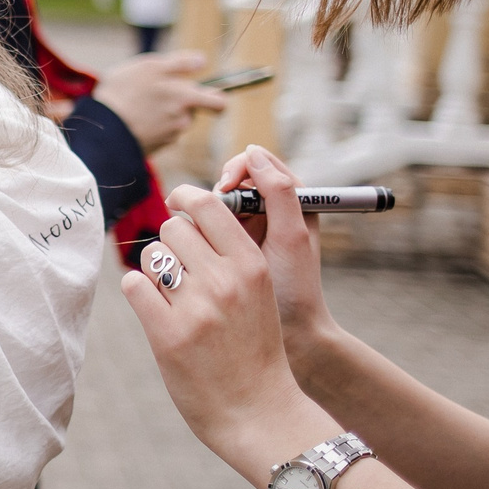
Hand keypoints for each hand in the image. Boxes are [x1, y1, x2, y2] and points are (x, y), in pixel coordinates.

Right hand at [92, 51, 224, 152]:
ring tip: (139, 105)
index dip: (215, 97)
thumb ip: (180, 63)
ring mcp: (170, 136)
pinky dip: (152, 127)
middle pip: (193, 111)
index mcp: (187, 98)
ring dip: (164, 114)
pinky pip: (161, 134)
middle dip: (182, 104)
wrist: (102, 129)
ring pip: (176, 122)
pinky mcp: (156, 148)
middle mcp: (183, 120)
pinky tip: (134, 119)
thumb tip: (202, 61)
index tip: (206, 93)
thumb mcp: (150, 66)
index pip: (219, 103)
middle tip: (160, 96)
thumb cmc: (125, 92)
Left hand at [120, 187, 330, 471]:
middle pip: (174, 227)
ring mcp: (196, 308)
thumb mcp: (258, 294)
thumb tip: (183, 221)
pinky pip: (134, 285)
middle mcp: (225, 280)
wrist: (260, 411)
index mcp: (251, 264)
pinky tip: (154, 310)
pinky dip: (139, 293)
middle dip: (171, 243)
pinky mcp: (168, 334)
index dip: (185, 198)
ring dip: (155, 270)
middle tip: (179, 269)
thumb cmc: (255, 350)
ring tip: (171, 296)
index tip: (178, 204)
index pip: (207, 204)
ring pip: (152, 255)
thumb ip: (228, 259)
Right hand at [214, 144, 343, 382]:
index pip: (257, 166)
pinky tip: (191, 249)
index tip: (224, 188)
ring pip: (215, 208)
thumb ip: (279, 194)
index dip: (236, 170)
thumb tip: (253, 152)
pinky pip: (206, 232)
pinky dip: (196, 236)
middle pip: (232, 184)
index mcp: (290, 204)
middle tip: (204, 212)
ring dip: (202, 216)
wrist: (293, 336)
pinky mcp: (230, 254)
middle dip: (214, 193)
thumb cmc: (297, 289)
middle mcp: (269, 214)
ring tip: (196, 234)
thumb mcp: (290, 238)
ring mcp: (248, 234)